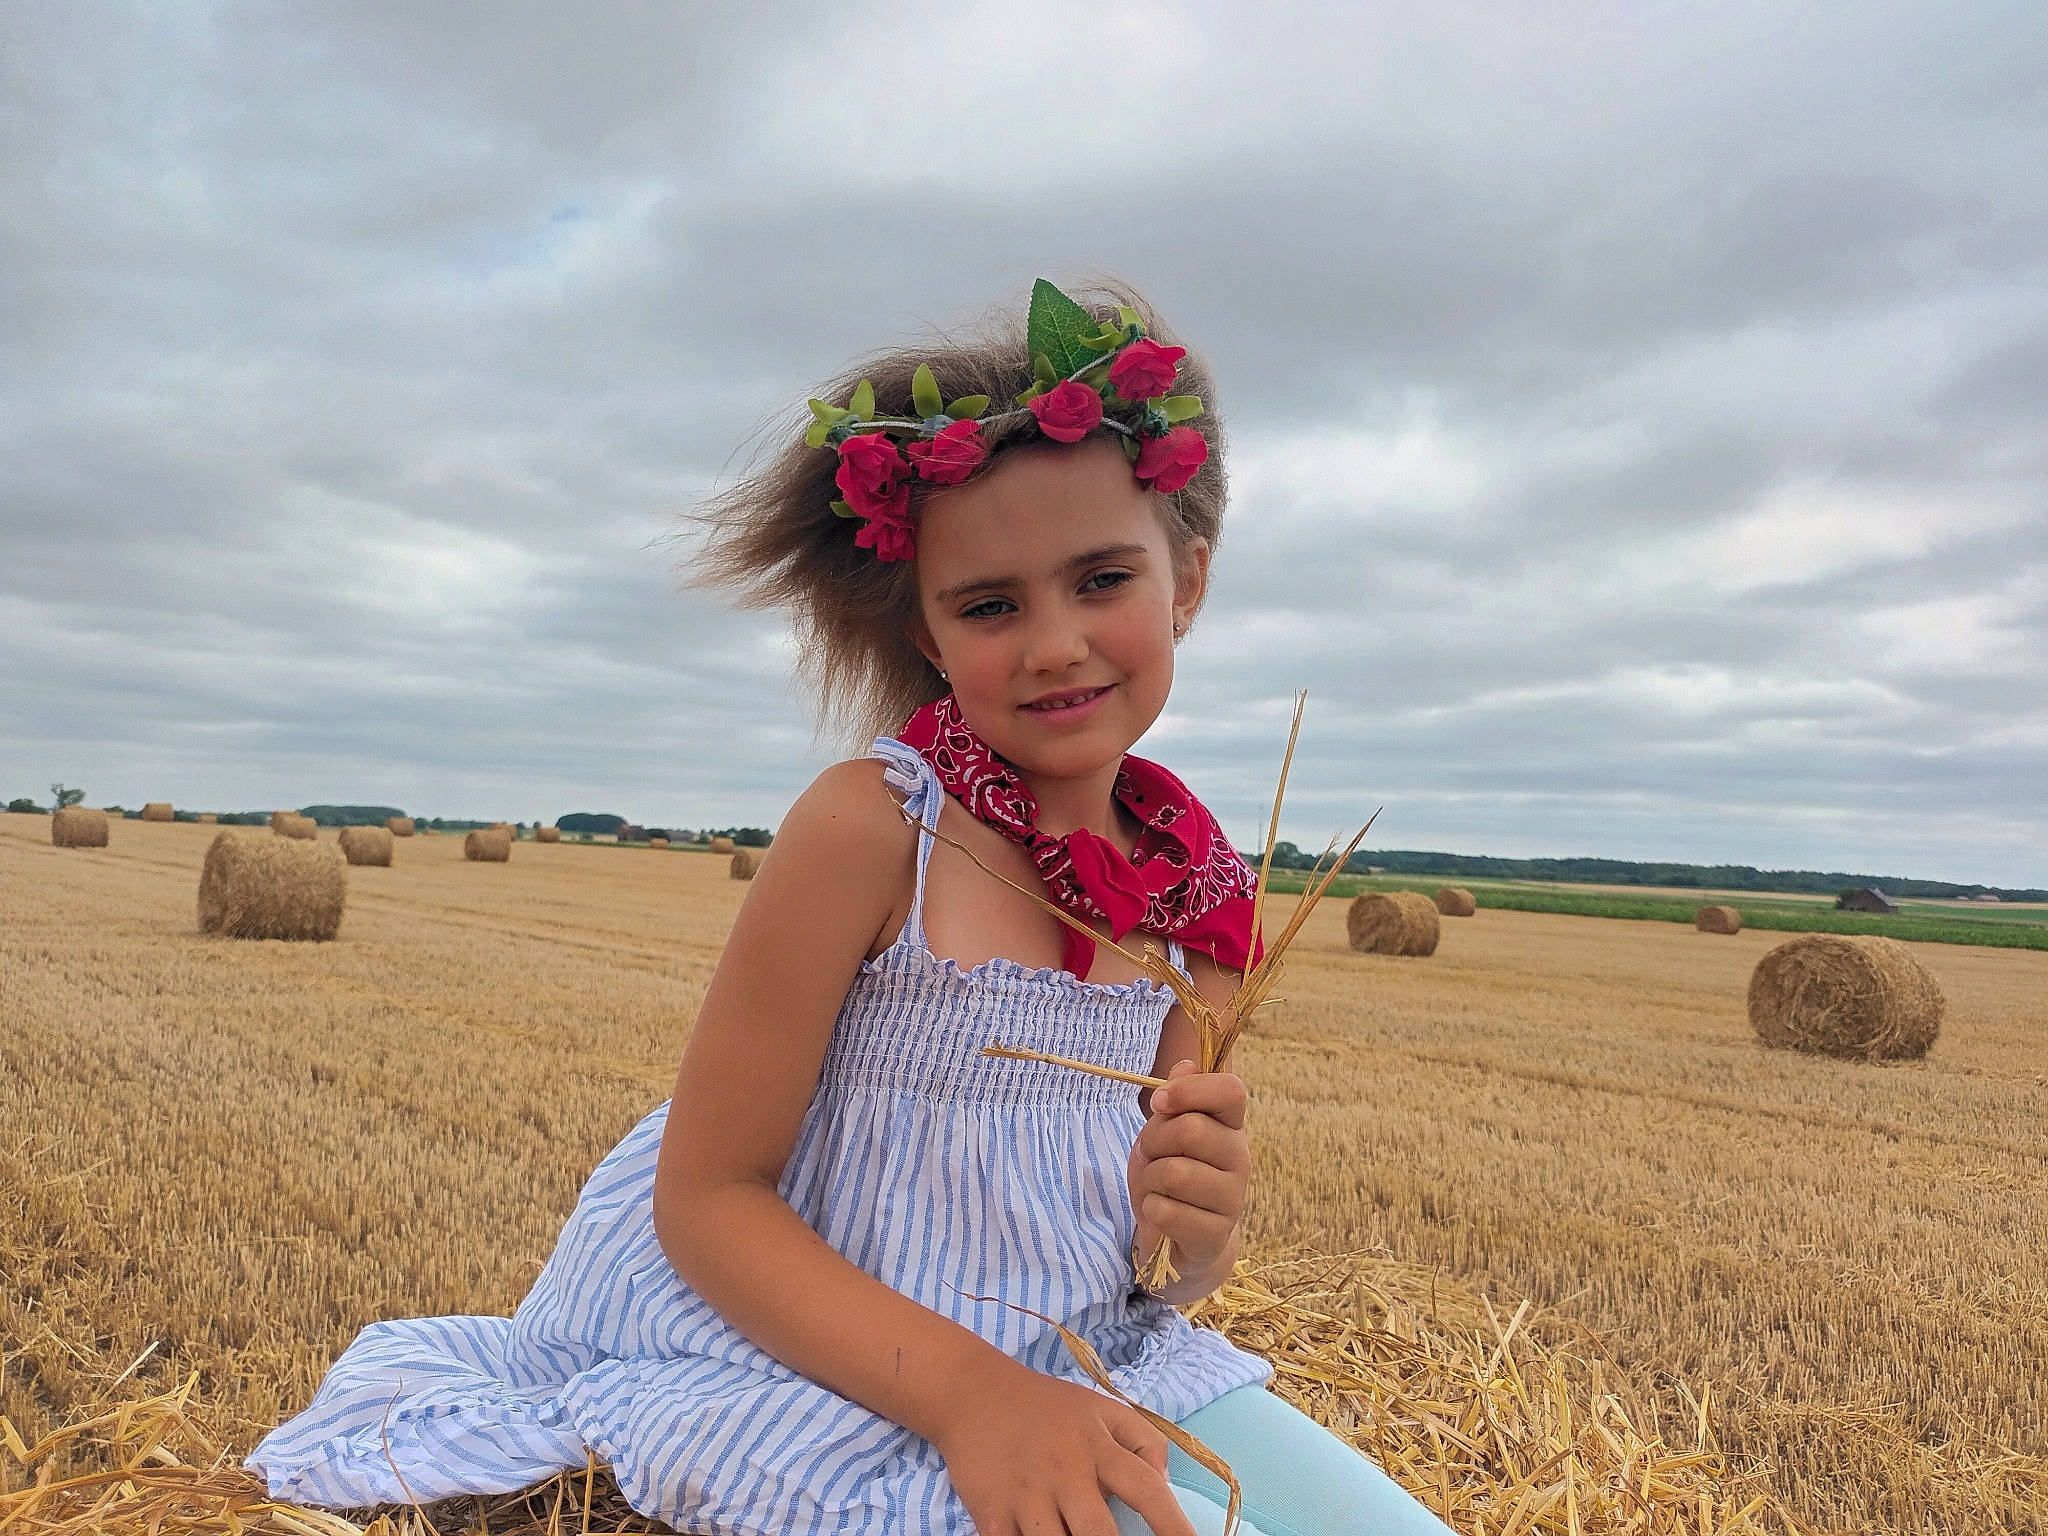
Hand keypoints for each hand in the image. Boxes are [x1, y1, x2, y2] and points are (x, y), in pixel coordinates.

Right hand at [933, 1366, 1195, 1535]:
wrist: (971, 1393)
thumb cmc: (1045, 1406)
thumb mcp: (1100, 1407)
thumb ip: (1142, 1440)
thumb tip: (1165, 1486)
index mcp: (1096, 1446)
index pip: (1146, 1488)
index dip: (1174, 1525)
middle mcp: (1064, 1473)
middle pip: (1099, 1533)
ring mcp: (1026, 1497)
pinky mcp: (991, 1516)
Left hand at [1128, 1061, 1249, 1284]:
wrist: (1180, 1235)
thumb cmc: (1173, 1172)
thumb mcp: (1165, 1130)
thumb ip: (1176, 1099)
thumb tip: (1184, 1065)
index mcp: (1230, 1125)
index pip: (1231, 1090)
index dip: (1190, 1090)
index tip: (1160, 1103)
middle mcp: (1240, 1158)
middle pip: (1190, 1130)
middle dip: (1154, 1141)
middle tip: (1151, 1154)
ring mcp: (1233, 1199)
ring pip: (1174, 1174)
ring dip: (1149, 1179)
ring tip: (1157, 1187)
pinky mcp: (1217, 1235)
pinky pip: (1167, 1212)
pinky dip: (1151, 1210)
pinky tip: (1162, 1213)